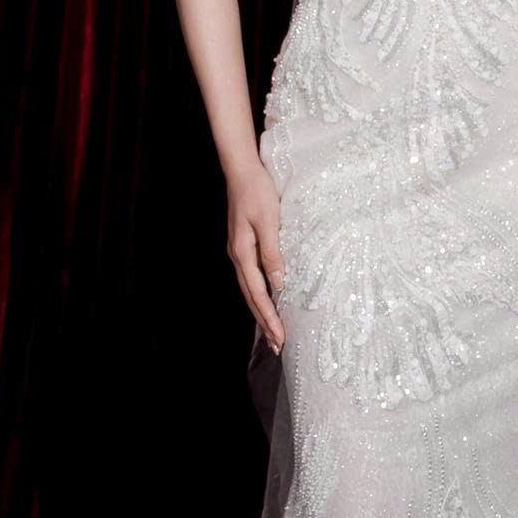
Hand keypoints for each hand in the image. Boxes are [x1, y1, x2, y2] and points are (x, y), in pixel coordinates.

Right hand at [227, 162, 285, 351]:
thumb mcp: (269, 220)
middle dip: (264, 323)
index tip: (280, 337)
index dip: (269, 317)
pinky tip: (267, 301)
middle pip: (251, 297)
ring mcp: (238, 252)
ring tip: (272, 334)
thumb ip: (273, 252)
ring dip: (262, 312)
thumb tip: (279, 283)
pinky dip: (260, 295)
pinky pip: (251, 278)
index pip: (258, 293)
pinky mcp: (243, 246)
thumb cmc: (258, 192)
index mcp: (242, 253)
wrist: (242, 171)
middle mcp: (237, 256)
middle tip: (278, 347)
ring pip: (250, 290)